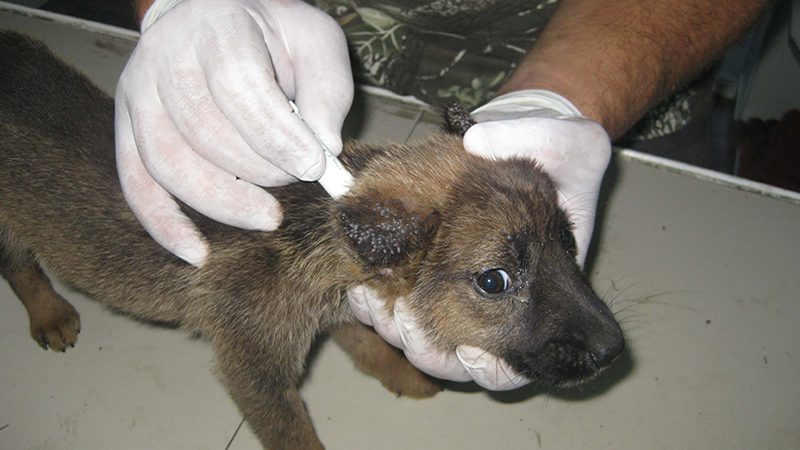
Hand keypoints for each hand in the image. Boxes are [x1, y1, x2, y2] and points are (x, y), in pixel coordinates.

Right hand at [115, 0, 352, 265]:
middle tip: (296, 181)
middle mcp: (164, 58)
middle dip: (258, 169)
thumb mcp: (314, 42)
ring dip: (223, 201)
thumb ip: (327, 89)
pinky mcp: (126, 131)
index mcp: (216, 28)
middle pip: (204, 129)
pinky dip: (164, 224)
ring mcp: (137, 96)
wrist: (213, 19)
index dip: (276, 134)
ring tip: (268, 214)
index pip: (238, 84)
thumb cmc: (272, 37)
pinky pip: (136, 185)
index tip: (314, 166)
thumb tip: (325, 148)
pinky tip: (197, 253)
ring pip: (168, 162)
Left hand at [346, 91, 609, 389]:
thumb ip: (539, 142)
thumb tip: (478, 138)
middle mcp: (498, 303)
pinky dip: (372, 305)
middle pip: (459, 364)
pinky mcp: (420, 270)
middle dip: (426, 352)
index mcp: (540, 294)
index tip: (469, 349)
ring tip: (372, 300)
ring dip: (391, 330)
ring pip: (420, 342)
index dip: (494, 368)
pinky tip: (359, 285)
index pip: (520, 359)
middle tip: (402, 319)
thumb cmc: (557, 151)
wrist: (519, 141)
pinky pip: (393, 307)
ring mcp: (456, 289)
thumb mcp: (572, 143)